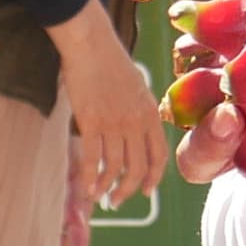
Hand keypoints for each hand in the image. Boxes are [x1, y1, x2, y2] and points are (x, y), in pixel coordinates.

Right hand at [51, 3, 164, 209]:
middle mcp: (136, 122)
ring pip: (114, 167)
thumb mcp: (137, 87)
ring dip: (107, 188)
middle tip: (118, 201)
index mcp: (150, 113)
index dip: (153, 177)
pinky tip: (87, 187)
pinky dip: (89, 177)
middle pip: (137, 167)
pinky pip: (92, 158)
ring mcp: (114, 123)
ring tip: (100, 197)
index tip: (146, 191)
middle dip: (128, 189)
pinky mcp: (90, 122)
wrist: (91, 44)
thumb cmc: (110, 62)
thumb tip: (138, 131)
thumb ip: (140, 111)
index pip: (159, 155)